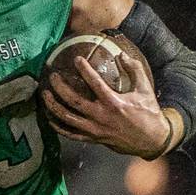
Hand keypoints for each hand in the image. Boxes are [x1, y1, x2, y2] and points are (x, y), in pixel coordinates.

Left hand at [41, 52, 171, 157]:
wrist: (151, 140)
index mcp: (114, 103)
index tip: (76, 59)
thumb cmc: (148, 112)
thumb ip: (135, 69)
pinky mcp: (93, 139)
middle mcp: (101, 117)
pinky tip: (49, 117)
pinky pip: (70, 134)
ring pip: (67, 118)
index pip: (95, 83)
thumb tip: (121, 54)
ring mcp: (95, 130)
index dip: (84, 70)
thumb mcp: (145, 89)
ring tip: (44, 94)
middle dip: (60, 88)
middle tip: (53, 76)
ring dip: (53, 106)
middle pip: (73, 101)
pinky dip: (58, 126)